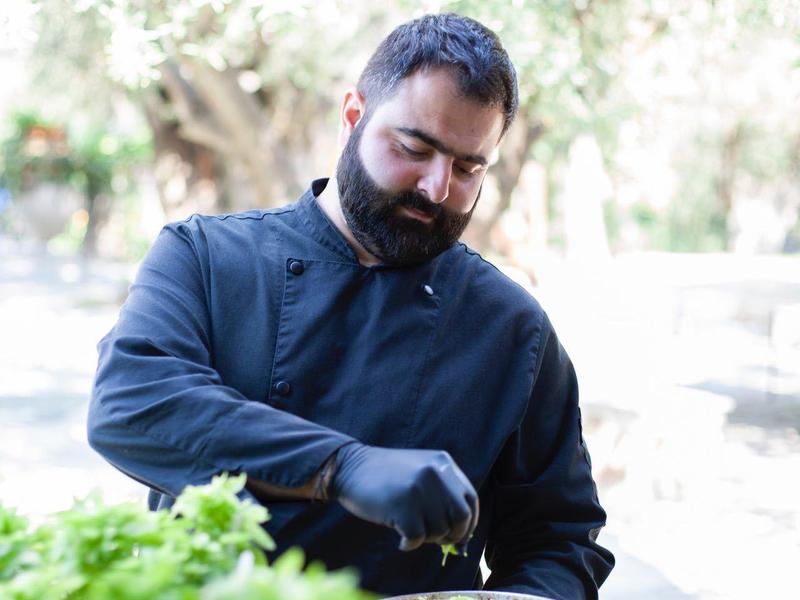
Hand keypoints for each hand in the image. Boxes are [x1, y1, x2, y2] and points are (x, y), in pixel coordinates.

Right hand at [328, 442, 478, 550]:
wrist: (349, 467)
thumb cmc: (385, 476)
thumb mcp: (420, 471)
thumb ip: (442, 492)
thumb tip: (462, 536)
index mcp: (443, 463)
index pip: (471, 499)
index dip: (469, 522)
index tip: (459, 535)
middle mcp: (435, 473)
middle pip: (462, 517)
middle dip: (453, 535)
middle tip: (436, 540)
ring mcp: (420, 489)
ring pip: (440, 530)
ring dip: (427, 539)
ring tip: (410, 531)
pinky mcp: (403, 506)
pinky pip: (417, 539)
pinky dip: (409, 545)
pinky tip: (400, 539)